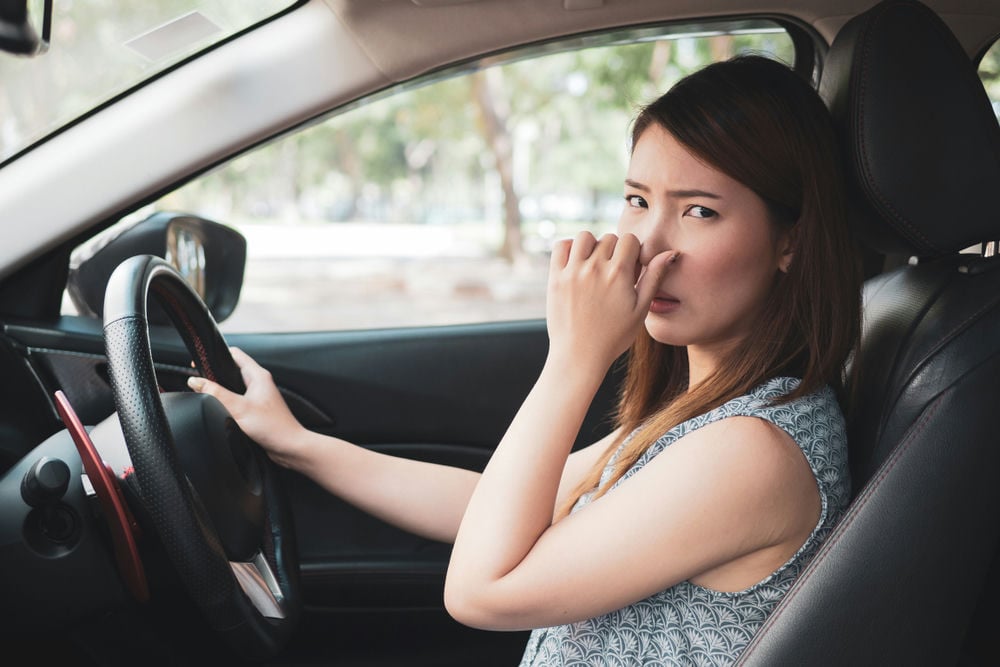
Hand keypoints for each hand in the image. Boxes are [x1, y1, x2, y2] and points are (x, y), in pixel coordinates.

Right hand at [187, 347, 305, 466]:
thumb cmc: (274, 427)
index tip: (200, 360)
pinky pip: (236, 402)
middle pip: (231, 371)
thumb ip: (216, 393)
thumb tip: (196, 381)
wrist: (289, 447)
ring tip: (209, 396)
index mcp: (258, 376)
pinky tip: (220, 412)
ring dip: (221, 391)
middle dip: (215, 375)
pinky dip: (227, 404)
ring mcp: (258, 397)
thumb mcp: (239, 408)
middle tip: (200, 381)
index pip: (235, 354)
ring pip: (233, 388)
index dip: (216, 355)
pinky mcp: (256, 410)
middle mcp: (259, 384)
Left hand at [545, 232, 676, 372]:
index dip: (633, 252)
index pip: (629, 240)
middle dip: (614, 250)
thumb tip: (671, 253)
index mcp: (618, 274)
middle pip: (609, 238)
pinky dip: (569, 248)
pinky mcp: (555, 278)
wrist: (579, 356)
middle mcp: (595, 268)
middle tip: (613, 273)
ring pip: (585, 237)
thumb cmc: (614, 336)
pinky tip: (577, 262)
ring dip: (592, 245)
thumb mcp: (640, 309)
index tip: (630, 268)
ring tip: (595, 264)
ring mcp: (572, 271)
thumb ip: (654, 278)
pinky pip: (561, 246)